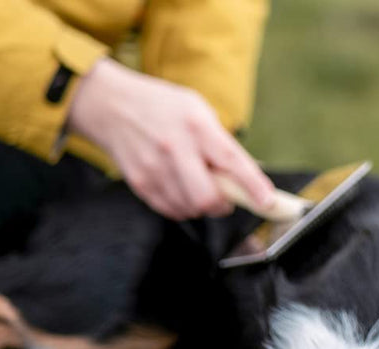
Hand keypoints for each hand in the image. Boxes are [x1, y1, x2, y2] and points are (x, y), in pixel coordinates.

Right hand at [67, 58, 274, 219]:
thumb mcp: (197, 110)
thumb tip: (250, 178)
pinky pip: (172, 211)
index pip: (231, 160)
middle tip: (224, 198)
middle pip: (207, 198)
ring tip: (195, 184)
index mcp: (195, 124)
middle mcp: (174, 146)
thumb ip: (221, 144)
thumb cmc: (162, 108)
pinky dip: (182, 207)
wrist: (111, 106)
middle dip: (222, 205)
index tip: (267, 201)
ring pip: (190, 209)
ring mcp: (154, 168)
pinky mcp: (141, 183)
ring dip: (201, 206)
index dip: (252, 185)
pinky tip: (179, 189)